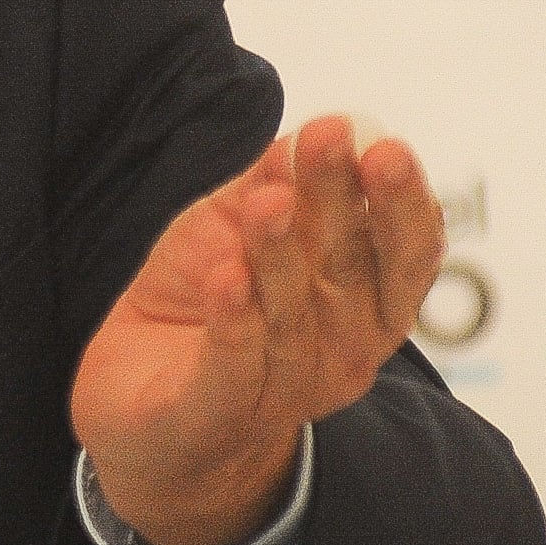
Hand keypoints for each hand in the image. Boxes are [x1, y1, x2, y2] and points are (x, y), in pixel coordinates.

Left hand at [68, 117, 443, 544]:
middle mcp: (342, 351)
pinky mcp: (215, 417)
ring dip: (281, 256)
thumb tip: (312, 127)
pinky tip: (228, 276)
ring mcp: (283, 391)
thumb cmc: (210, 307)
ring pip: (293, 318)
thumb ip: (273, 180)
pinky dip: (235, 324)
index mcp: (364, 302)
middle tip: (330, 138)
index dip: (400, 203)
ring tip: (268, 200)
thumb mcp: (234, 227)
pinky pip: (234, 369)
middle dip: (341, 202)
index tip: (382, 145)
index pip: (404, 254)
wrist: (141, 412)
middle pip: (350, 272)